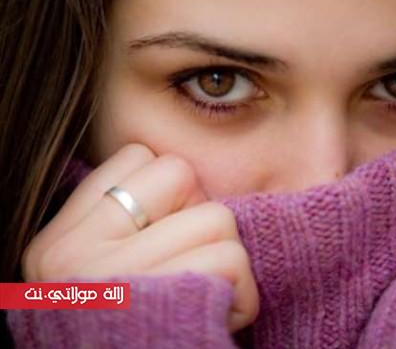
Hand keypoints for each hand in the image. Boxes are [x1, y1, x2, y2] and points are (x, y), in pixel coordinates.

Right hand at [21, 144, 258, 331]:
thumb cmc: (127, 336)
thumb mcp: (97, 276)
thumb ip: (122, 226)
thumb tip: (185, 179)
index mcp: (58, 241)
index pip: (136, 156)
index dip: (170, 191)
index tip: (168, 233)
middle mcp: (74, 253)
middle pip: (183, 176)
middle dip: (203, 218)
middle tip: (193, 267)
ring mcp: (116, 278)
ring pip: (217, 218)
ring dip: (229, 261)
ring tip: (206, 298)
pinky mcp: (167, 303)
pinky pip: (230, 259)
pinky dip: (243, 292)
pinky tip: (220, 318)